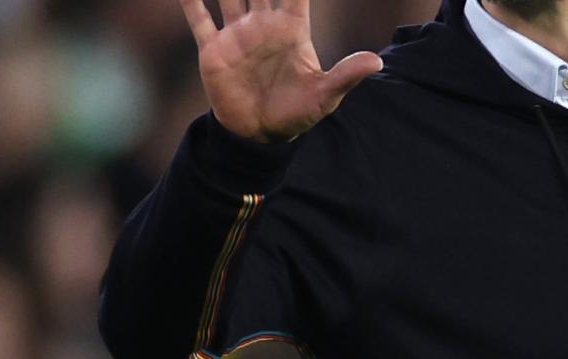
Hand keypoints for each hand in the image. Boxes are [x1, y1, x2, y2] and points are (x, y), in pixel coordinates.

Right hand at [180, 0, 382, 142]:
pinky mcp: (214, 51)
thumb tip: (377, 63)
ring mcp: (237, 35)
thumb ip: (346, 75)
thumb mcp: (325, 96)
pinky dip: (190, 1)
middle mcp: (263, 25)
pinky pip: (199, 19)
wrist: (261, 136)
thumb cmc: (297, 114)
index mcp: (291, 30)